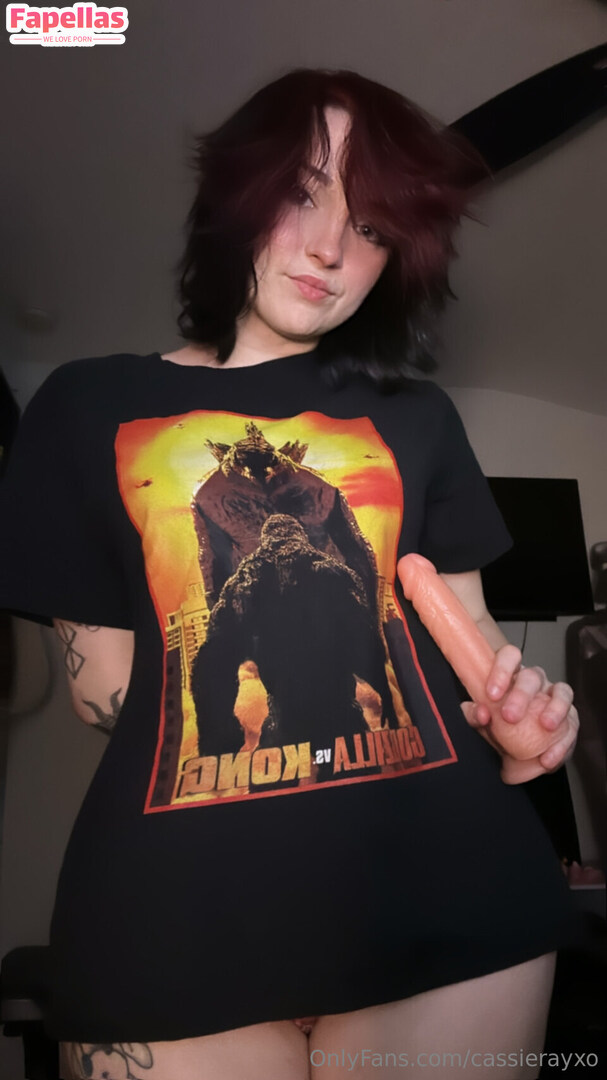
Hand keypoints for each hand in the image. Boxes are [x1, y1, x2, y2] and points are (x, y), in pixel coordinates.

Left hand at [461, 644, 578, 783]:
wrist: (517, 754)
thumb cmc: (499, 727)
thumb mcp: (482, 722)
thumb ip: (474, 716)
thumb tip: (479, 712)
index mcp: (511, 675)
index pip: (510, 656)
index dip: (502, 670)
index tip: (492, 693)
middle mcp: (535, 681)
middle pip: (533, 676)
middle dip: (522, 694)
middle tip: (510, 716)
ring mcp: (555, 697)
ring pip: (562, 692)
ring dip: (555, 708)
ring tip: (546, 725)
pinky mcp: (571, 718)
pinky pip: (572, 725)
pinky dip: (562, 743)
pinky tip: (548, 757)